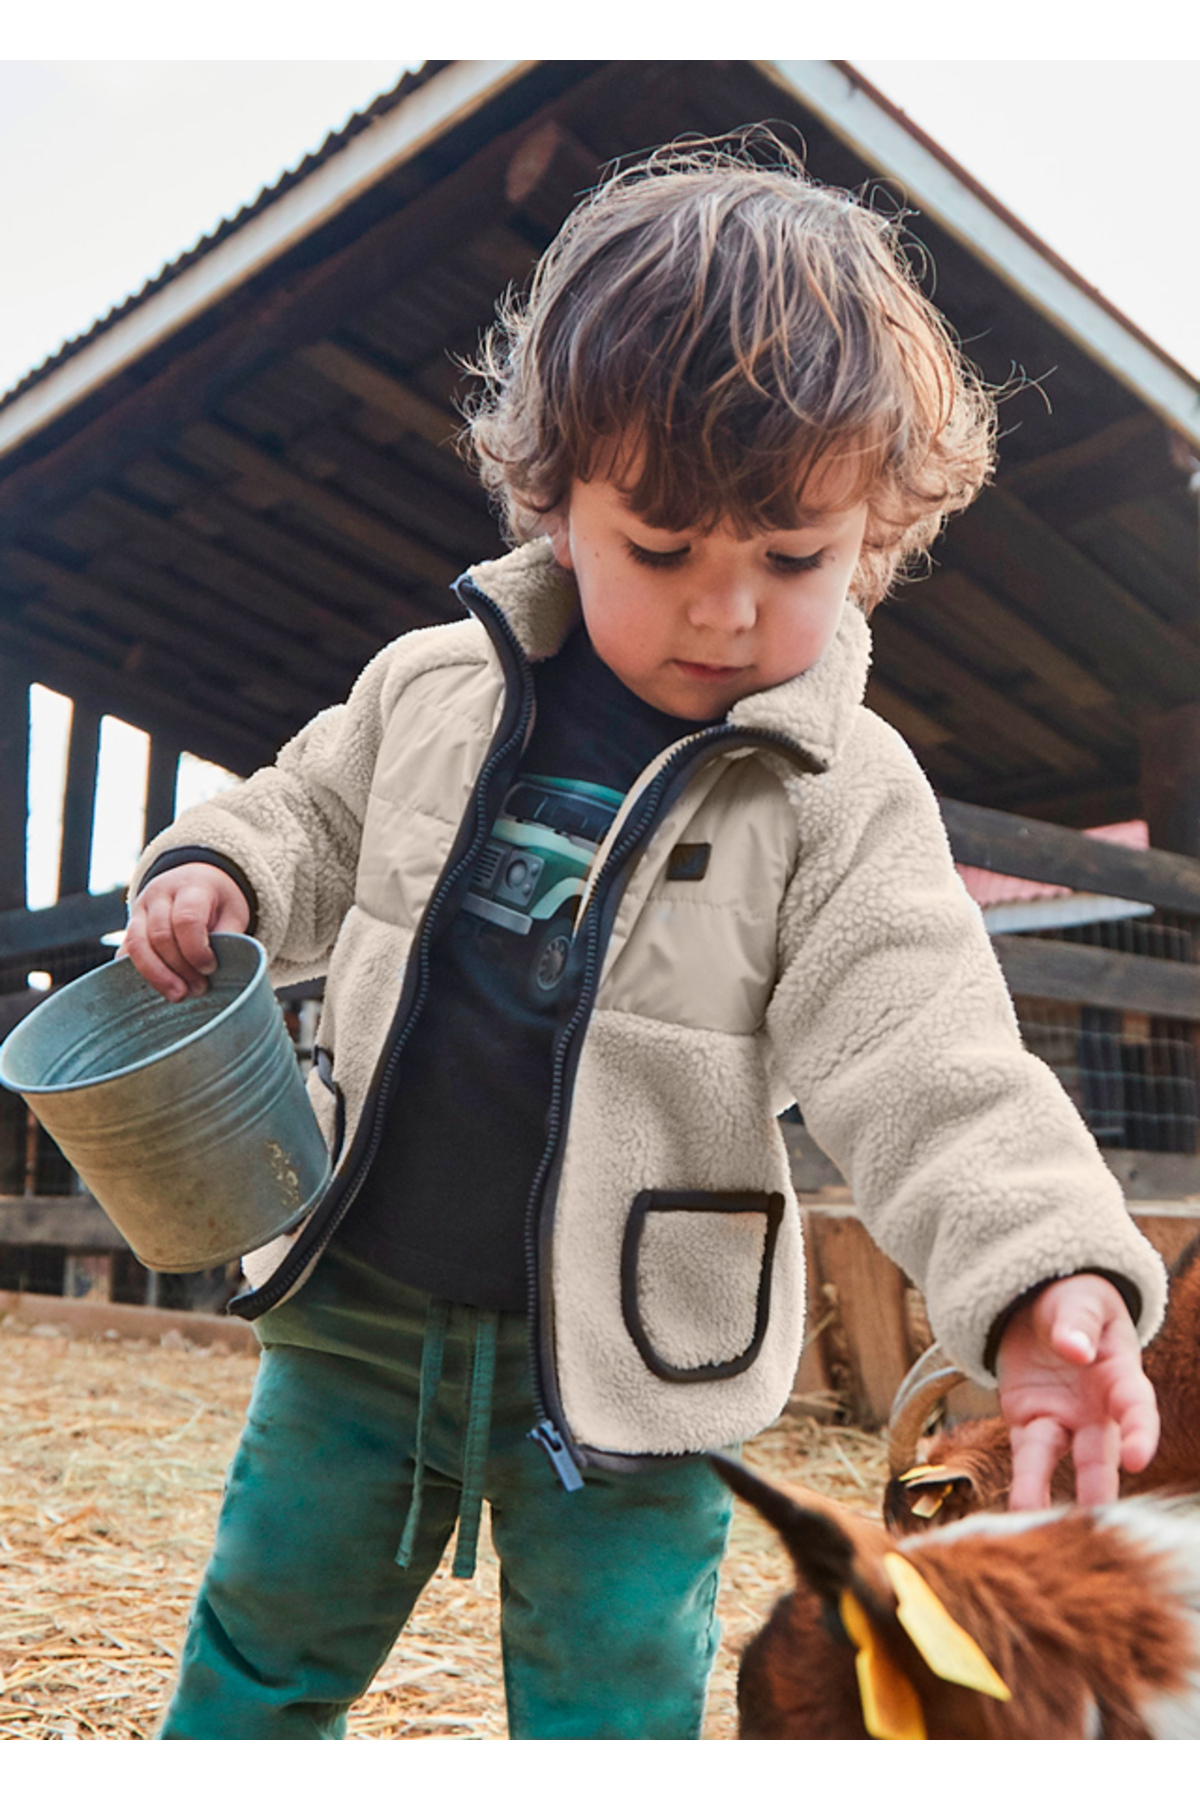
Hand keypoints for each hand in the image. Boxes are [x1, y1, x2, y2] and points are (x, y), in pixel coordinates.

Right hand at [122, 865, 249, 1000]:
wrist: (195, 879)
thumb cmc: (217, 901)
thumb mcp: (233, 913)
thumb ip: (229, 937)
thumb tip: (226, 969)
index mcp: (191, 887)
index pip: (187, 919)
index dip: (197, 950)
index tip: (210, 968)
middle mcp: (160, 894)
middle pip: (160, 935)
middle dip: (178, 969)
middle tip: (198, 989)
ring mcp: (139, 908)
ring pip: (137, 945)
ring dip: (156, 976)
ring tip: (178, 995)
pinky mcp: (129, 925)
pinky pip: (125, 952)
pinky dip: (138, 973)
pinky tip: (158, 987)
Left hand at [996, 1272, 1158, 1509]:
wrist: (1042, 1306)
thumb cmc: (1074, 1302)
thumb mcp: (1080, 1301)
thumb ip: (1078, 1323)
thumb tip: (1075, 1349)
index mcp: (1119, 1374)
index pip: (1135, 1406)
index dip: (1139, 1431)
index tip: (1137, 1456)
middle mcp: (1096, 1408)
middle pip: (1100, 1449)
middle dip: (1099, 1482)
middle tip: (1097, 1515)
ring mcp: (1064, 1419)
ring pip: (1059, 1458)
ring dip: (1049, 1488)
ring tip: (1037, 1519)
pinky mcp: (1031, 1423)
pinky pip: (1026, 1454)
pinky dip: (1023, 1481)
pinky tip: (1018, 1510)